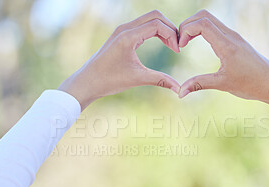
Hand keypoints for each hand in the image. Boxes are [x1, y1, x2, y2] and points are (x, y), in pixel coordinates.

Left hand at [58, 10, 180, 110]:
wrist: (88, 81)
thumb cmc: (109, 80)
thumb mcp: (137, 79)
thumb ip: (160, 80)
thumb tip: (179, 89)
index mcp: (128, 36)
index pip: (157, 24)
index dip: (172, 35)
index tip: (177, 51)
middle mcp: (125, 28)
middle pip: (155, 16)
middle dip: (170, 28)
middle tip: (177, 46)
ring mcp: (123, 30)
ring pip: (150, 19)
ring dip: (163, 29)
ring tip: (172, 46)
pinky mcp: (122, 34)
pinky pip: (143, 25)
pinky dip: (155, 31)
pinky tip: (162, 44)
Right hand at [178, 10, 268, 112]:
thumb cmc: (251, 84)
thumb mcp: (222, 84)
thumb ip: (199, 84)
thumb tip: (180, 92)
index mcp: (227, 45)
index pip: (202, 24)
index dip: (186, 31)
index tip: (180, 47)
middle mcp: (230, 36)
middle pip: (204, 15)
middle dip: (187, 25)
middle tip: (180, 42)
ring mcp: (234, 36)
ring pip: (210, 19)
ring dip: (194, 26)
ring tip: (186, 43)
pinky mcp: (235, 40)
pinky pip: (216, 27)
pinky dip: (202, 30)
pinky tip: (198, 43)